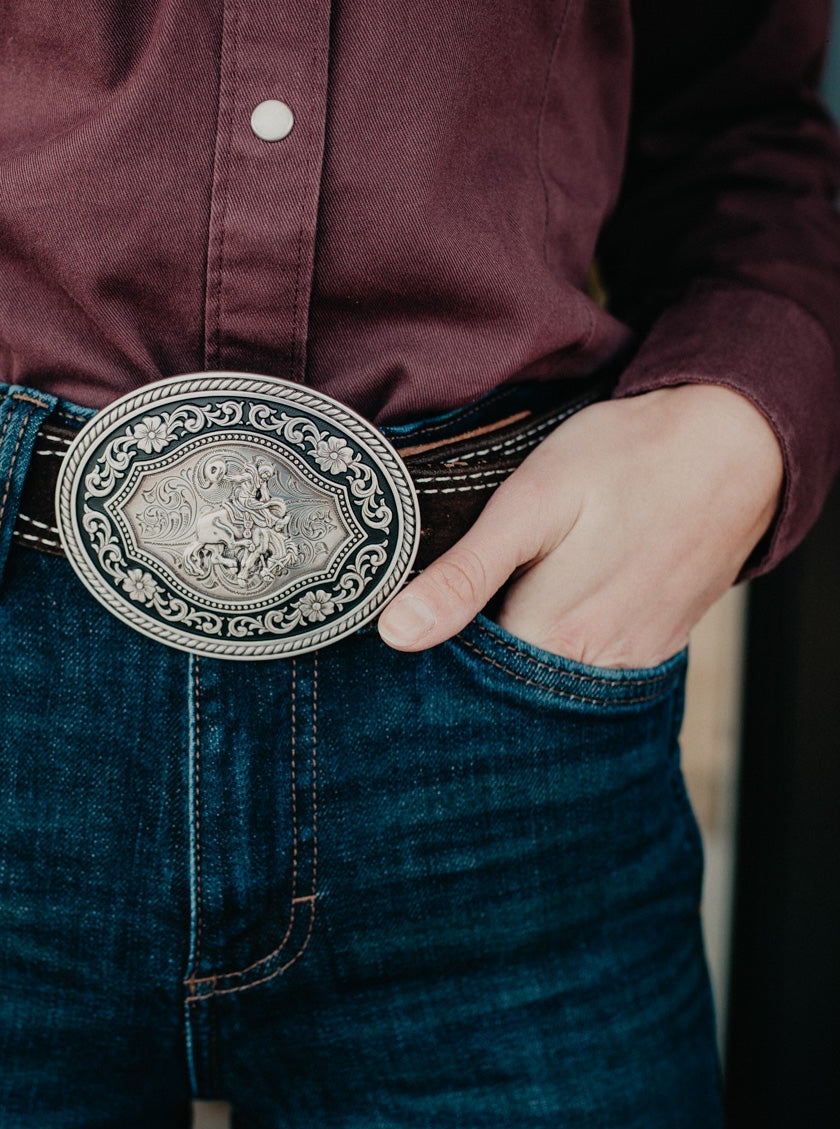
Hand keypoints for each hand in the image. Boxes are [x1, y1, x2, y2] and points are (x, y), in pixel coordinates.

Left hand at [377, 383, 783, 664]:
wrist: (733, 443)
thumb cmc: (625, 459)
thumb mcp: (531, 503)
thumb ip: (466, 576)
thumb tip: (396, 636)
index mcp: (552, 639)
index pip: (465, 681)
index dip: (437, 651)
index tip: (414, 623)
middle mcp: (595, 667)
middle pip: (509, 685)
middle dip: (477, 656)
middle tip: (466, 594)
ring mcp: (632, 660)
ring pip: (552, 677)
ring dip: (523, 648)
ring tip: (516, 591)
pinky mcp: (656, 646)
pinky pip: (595, 665)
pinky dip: (567, 642)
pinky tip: (560, 597)